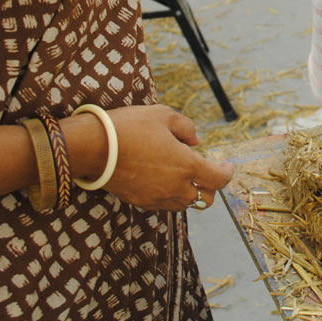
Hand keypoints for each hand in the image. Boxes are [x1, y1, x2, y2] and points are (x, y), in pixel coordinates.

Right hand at [98, 105, 233, 210]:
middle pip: (205, 198)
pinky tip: (163, 180)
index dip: (227, 172)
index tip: (226, 164)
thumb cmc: (130, 127)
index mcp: (187, 166)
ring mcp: (157, 198)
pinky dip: (171, 196)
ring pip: (185, 204)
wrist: (94, 148)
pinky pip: (164, 205)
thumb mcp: (163, 115)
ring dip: (190, 192)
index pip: (219, 179)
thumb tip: (196, 141)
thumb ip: (186, 128)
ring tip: (183, 174)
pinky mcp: (140, 202)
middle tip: (205, 170)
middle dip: (210, 186)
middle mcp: (176, 187)